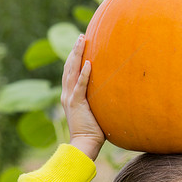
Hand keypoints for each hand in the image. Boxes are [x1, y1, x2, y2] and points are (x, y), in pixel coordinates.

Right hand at [62, 35, 104, 159]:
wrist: (84, 145)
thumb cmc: (93, 131)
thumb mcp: (95, 111)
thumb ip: (99, 100)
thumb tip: (113, 91)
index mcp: (70, 96)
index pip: (71, 72)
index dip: (75, 58)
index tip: (81, 44)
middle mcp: (67, 94)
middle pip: (69, 68)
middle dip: (74, 51)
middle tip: (81, 36)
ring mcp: (70, 98)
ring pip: (72, 72)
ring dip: (76, 56)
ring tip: (81, 41)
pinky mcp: (76, 104)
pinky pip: (80, 86)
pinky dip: (84, 74)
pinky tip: (88, 63)